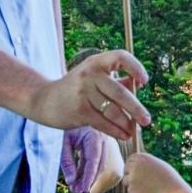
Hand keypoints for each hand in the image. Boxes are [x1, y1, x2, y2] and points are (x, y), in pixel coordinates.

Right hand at [29, 50, 149, 138]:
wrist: (44, 100)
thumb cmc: (75, 89)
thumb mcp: (93, 78)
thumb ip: (115, 81)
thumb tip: (138, 85)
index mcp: (96, 62)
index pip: (120, 57)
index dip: (135, 67)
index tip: (144, 81)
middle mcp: (89, 74)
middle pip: (120, 92)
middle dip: (136, 109)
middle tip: (147, 120)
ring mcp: (83, 92)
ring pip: (113, 110)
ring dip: (126, 124)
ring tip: (133, 131)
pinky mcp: (79, 110)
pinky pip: (103, 122)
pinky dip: (116, 131)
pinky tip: (123, 135)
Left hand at [61, 127, 104, 192]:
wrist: (72, 110)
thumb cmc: (67, 124)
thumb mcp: (64, 142)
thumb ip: (67, 161)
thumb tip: (72, 181)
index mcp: (94, 135)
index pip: (94, 160)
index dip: (89, 176)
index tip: (84, 189)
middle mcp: (103, 140)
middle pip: (100, 165)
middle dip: (89, 180)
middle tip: (77, 191)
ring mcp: (104, 143)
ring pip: (99, 165)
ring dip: (88, 177)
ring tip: (76, 187)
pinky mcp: (101, 146)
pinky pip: (96, 162)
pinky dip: (88, 171)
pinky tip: (79, 180)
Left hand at [124, 153, 180, 192]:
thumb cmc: (168, 179)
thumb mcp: (157, 164)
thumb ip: (146, 163)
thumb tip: (136, 163)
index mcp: (142, 157)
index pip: (130, 159)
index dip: (132, 165)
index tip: (137, 171)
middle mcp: (135, 166)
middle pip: (126, 169)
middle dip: (130, 174)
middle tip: (139, 181)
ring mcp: (132, 178)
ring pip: (126, 180)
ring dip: (132, 184)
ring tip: (146, 187)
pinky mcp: (132, 189)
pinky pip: (130, 191)